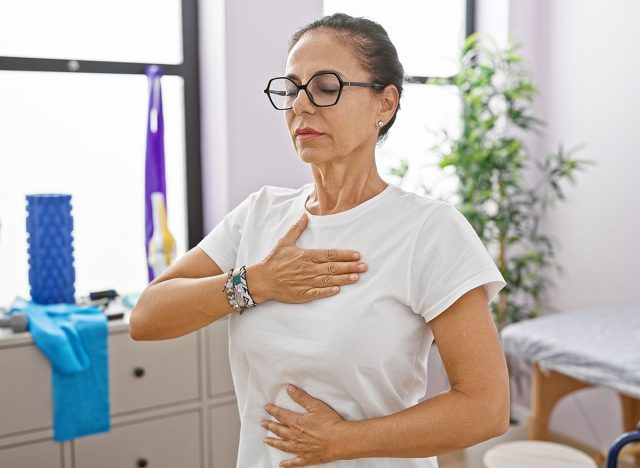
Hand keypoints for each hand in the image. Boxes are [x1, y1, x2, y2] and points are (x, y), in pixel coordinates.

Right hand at [253, 213, 367, 303]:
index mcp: (306, 256)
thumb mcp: (284, 242)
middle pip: (332, 267)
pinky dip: (327, 291)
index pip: (329, 254)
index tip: (357, 254)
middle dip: (350, 267)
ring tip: (356, 277)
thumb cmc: (274, 261)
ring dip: (343, 279)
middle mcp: (307, 269)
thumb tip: (304, 215)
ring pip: (328, 280)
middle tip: (364, 266)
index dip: (344, 255)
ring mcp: (305, 282)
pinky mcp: (302, 294)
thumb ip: (296, 229)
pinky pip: (317, 293)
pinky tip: (338, 290)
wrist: (262, 280)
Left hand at [262, 384, 347, 466]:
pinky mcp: (307, 458)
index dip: (272, 410)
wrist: (340, 440)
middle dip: (270, 425)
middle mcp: (295, 436)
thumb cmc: (330, 422)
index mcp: (296, 422)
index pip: (280, 415)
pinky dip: (287, 464)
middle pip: (279, 430)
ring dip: (273, 442)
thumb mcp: (315, 405)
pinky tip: (281, 464)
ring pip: (283, 445)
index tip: (266, 408)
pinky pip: (294, 462)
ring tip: (266, 440)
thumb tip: (289, 388)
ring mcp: (300, 448)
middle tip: (263, 423)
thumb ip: (301, 397)